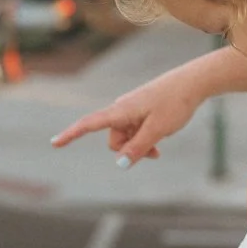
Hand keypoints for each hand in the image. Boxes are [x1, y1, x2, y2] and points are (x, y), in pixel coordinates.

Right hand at [50, 68, 202, 163]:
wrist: (193, 82)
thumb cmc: (175, 103)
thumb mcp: (157, 130)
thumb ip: (138, 148)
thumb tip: (119, 164)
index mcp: (121, 110)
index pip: (89, 124)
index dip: (71, 135)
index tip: (54, 143)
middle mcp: (122, 109)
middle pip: (114, 140)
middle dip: (129, 151)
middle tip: (154, 154)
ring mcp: (131, 109)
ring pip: (126, 138)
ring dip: (139, 146)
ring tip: (159, 148)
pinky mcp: (141, 110)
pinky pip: (135, 131)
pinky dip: (143, 139)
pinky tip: (159, 142)